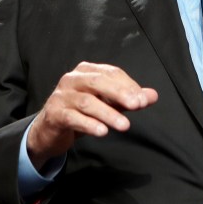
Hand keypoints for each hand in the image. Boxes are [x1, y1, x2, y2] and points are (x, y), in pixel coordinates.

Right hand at [27, 62, 157, 169]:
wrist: (50, 129)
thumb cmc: (81, 112)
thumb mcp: (107, 103)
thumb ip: (129, 98)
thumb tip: (152, 96)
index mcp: (86, 71)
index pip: (111, 73)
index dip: (129, 85)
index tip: (143, 100)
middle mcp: (72, 79)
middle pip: (98, 82)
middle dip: (120, 93)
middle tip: (137, 106)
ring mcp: (62, 96)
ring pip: (87, 102)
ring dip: (108, 113)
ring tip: (124, 125)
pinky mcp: (54, 114)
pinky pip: (73, 118)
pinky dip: (89, 124)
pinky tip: (102, 132)